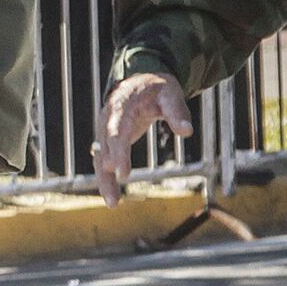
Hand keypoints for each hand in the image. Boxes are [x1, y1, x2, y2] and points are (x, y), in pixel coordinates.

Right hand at [94, 72, 192, 205]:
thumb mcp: (170, 94)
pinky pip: (103, 163)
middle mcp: (107, 120)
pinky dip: (106, 180)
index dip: (118, 153)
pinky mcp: (108, 142)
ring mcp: (104, 132)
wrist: (140, 82)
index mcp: (120, 107)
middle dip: (111, 168)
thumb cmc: (157, 89)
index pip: (116, 131)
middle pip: (105, 147)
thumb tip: (187, 131)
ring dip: (105, 180)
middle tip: (116, 190)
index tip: (122, 173)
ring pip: (100, 159)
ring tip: (113, 203)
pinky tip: (113, 200)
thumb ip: (177, 111)